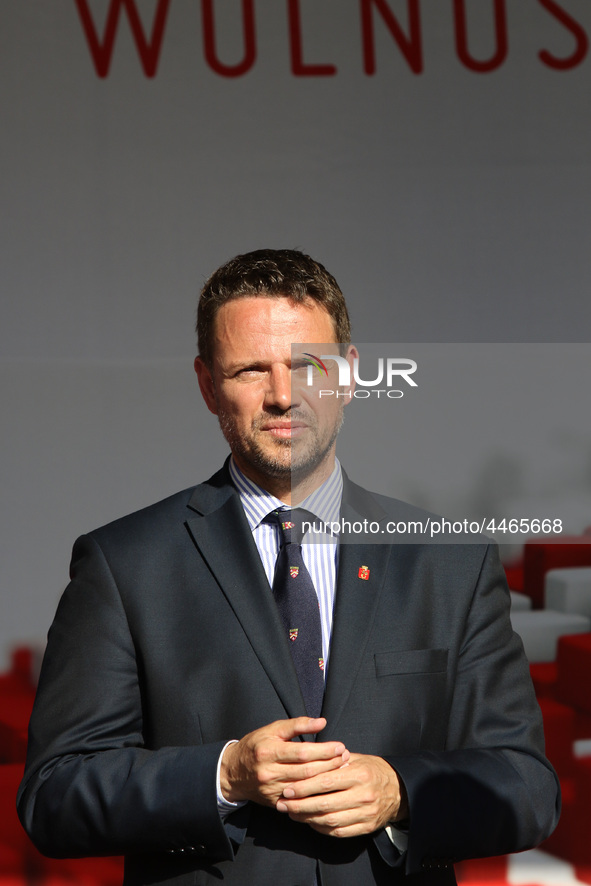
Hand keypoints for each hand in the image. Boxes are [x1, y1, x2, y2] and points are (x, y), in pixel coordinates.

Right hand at [220, 717, 349, 806]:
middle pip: (306, 771)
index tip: (340, 747)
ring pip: (305, 787)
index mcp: (268, 751)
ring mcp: (271, 789)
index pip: (302, 752)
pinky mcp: (275, 802)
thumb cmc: (256, 745)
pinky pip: (299, 800)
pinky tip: (328, 788)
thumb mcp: (272, 729)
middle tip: (346, 758)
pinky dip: (315, 794)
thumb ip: (297, 725)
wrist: (233, 772)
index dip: (324, 750)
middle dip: (329, 764)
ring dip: (326, 779)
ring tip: (341, 770)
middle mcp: (269, 772)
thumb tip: (322, 722)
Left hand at [275, 752, 407, 837]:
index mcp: (359, 774)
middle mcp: (363, 795)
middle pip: (325, 804)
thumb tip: (308, 760)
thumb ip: (334, 760)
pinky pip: (339, 832)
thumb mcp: (357, 758)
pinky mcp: (366, 827)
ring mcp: (366, 814)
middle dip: (300, 805)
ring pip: (330, 820)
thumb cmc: (372, 770)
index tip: (287, 789)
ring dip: (307, 819)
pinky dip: (321, 828)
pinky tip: (310, 822)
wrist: (399, 790)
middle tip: (283, 804)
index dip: (304, 787)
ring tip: (292, 813)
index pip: (326, 782)